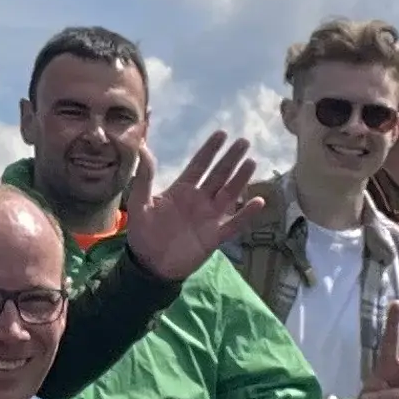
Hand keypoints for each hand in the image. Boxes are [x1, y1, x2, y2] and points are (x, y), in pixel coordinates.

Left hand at [121, 131, 268, 283]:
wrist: (149, 265)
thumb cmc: (143, 233)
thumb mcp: (139, 203)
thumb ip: (144, 177)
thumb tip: (142, 148)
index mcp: (182, 190)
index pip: (199, 165)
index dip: (210, 150)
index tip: (221, 134)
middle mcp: (199, 200)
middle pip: (219, 175)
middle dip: (230, 158)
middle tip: (243, 142)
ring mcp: (209, 217)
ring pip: (229, 194)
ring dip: (240, 179)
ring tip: (252, 163)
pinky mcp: (215, 236)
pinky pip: (234, 223)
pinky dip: (247, 214)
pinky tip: (259, 201)